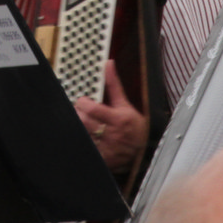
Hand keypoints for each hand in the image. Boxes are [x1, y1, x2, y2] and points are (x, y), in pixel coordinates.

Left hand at [73, 60, 146, 174]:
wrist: (144, 149)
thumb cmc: (134, 125)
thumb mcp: (125, 104)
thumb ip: (114, 84)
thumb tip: (108, 64)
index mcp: (118, 119)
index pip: (93, 109)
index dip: (83, 103)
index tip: (82, 100)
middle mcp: (112, 134)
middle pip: (84, 122)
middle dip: (78, 113)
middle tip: (79, 110)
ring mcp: (107, 148)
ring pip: (83, 135)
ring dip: (79, 126)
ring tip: (82, 121)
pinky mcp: (103, 158)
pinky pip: (88, 148)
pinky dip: (83, 139)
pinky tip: (86, 134)